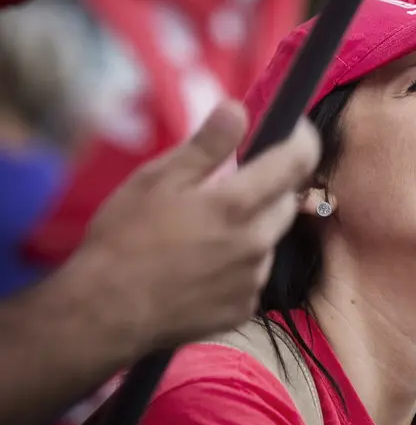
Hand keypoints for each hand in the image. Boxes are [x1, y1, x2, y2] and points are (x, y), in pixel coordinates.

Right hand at [73, 100, 319, 349]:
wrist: (104, 315)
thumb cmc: (124, 241)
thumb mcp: (157, 180)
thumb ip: (206, 145)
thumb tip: (238, 109)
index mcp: (237, 206)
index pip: (299, 161)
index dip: (303, 138)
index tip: (294, 127)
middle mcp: (256, 244)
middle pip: (286, 200)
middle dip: (269, 185)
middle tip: (228, 184)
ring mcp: (252, 281)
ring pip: (269, 238)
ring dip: (252, 226)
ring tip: (202, 231)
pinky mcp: (244, 309)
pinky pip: (253, 274)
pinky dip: (238, 263)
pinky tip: (201, 265)